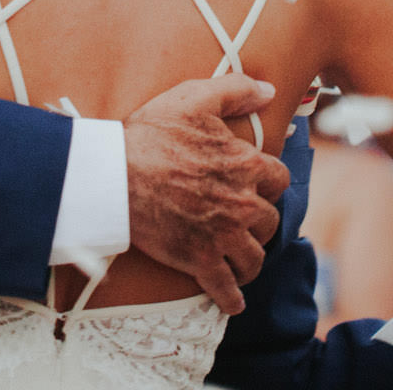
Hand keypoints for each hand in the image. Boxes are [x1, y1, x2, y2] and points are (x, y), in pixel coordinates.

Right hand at [123, 75, 290, 314]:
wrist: (114, 176)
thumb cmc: (151, 135)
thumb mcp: (194, 98)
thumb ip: (236, 90)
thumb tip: (268, 90)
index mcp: (245, 165)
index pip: (278, 179)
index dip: (267, 181)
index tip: (257, 185)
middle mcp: (242, 203)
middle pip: (270, 221)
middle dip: (259, 221)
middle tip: (245, 221)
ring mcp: (223, 236)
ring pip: (255, 257)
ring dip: (250, 258)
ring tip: (241, 258)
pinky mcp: (200, 261)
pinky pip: (226, 289)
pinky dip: (231, 299)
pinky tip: (233, 302)